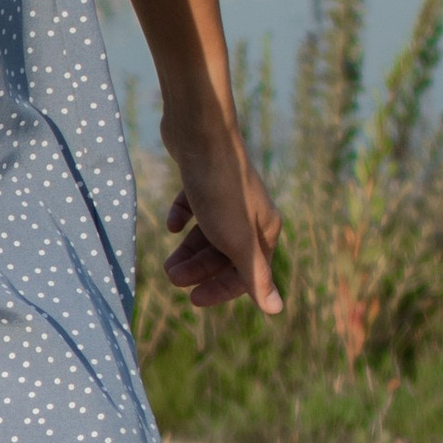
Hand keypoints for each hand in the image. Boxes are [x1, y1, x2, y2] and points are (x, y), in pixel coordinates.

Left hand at [159, 109, 284, 316]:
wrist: (200, 131)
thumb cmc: (220, 188)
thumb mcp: (235, 239)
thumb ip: (254, 275)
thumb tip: (276, 311)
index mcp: (264, 229)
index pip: (249, 272)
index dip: (222, 290)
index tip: (193, 301)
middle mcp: (251, 212)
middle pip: (226, 253)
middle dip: (199, 270)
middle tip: (171, 277)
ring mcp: (229, 194)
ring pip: (209, 233)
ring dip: (188, 250)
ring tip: (166, 263)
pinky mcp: (206, 178)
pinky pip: (197, 206)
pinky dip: (184, 218)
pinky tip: (172, 224)